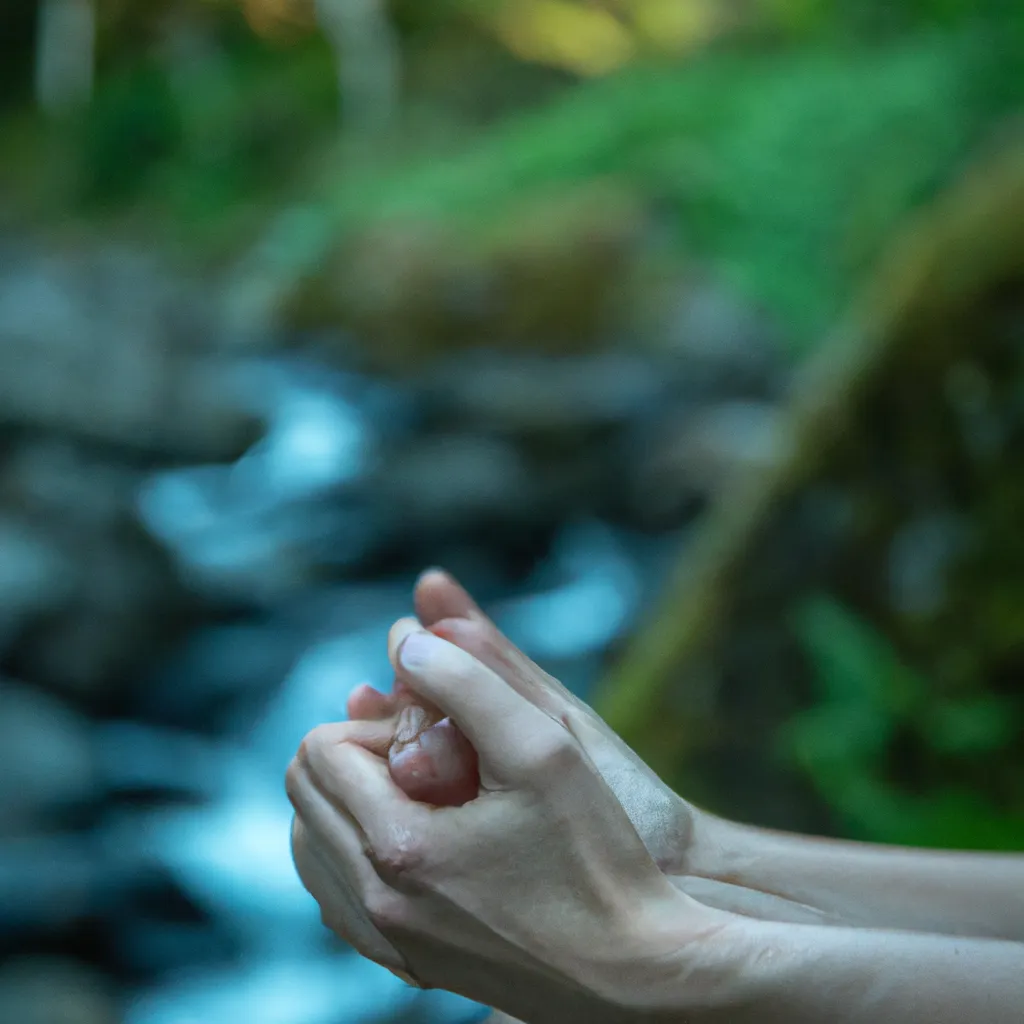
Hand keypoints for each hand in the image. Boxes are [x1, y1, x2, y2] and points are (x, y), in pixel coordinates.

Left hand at [287, 629, 718, 1022]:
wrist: (635, 974)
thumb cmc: (598, 856)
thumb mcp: (543, 746)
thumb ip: (469, 680)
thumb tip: (407, 641)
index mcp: (398, 849)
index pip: (323, 750)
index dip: (374, 719)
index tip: (435, 729)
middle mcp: (376, 905)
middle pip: (306, 794)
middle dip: (356, 751)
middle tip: (427, 751)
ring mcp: (388, 942)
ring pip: (311, 846)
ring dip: (350, 797)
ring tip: (420, 787)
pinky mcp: (408, 965)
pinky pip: (337, 896)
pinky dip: (355, 848)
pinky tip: (411, 833)